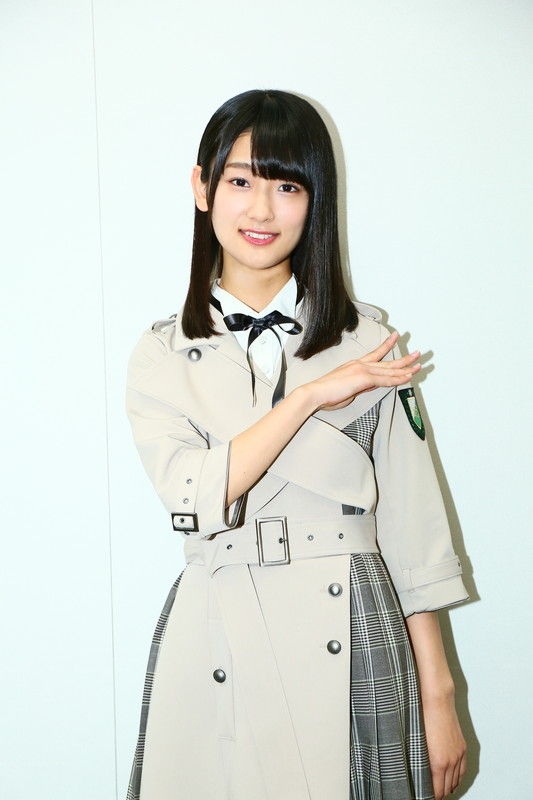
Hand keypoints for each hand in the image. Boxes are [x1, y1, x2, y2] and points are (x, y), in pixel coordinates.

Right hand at [306, 331, 420, 411]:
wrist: (315, 393)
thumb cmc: (326, 393)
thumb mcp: (348, 388)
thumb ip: (362, 386)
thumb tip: (371, 386)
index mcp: (355, 365)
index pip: (376, 354)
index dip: (386, 345)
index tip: (394, 337)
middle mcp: (360, 364)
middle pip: (387, 360)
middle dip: (403, 358)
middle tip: (416, 353)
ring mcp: (362, 370)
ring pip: (389, 369)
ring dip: (406, 368)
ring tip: (418, 365)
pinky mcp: (363, 378)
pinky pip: (385, 379)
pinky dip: (398, 378)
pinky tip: (407, 377)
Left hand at [422, 693, 466, 798]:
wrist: (437, 701)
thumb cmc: (423, 718)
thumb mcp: (418, 743)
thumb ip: (420, 761)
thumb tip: (419, 774)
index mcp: (438, 762)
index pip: (437, 791)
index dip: (431, 797)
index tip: (423, 797)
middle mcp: (451, 761)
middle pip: (447, 788)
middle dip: (439, 794)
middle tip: (430, 794)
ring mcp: (458, 754)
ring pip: (456, 781)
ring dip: (449, 787)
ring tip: (440, 791)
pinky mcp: (462, 747)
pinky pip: (463, 770)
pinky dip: (457, 778)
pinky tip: (452, 780)